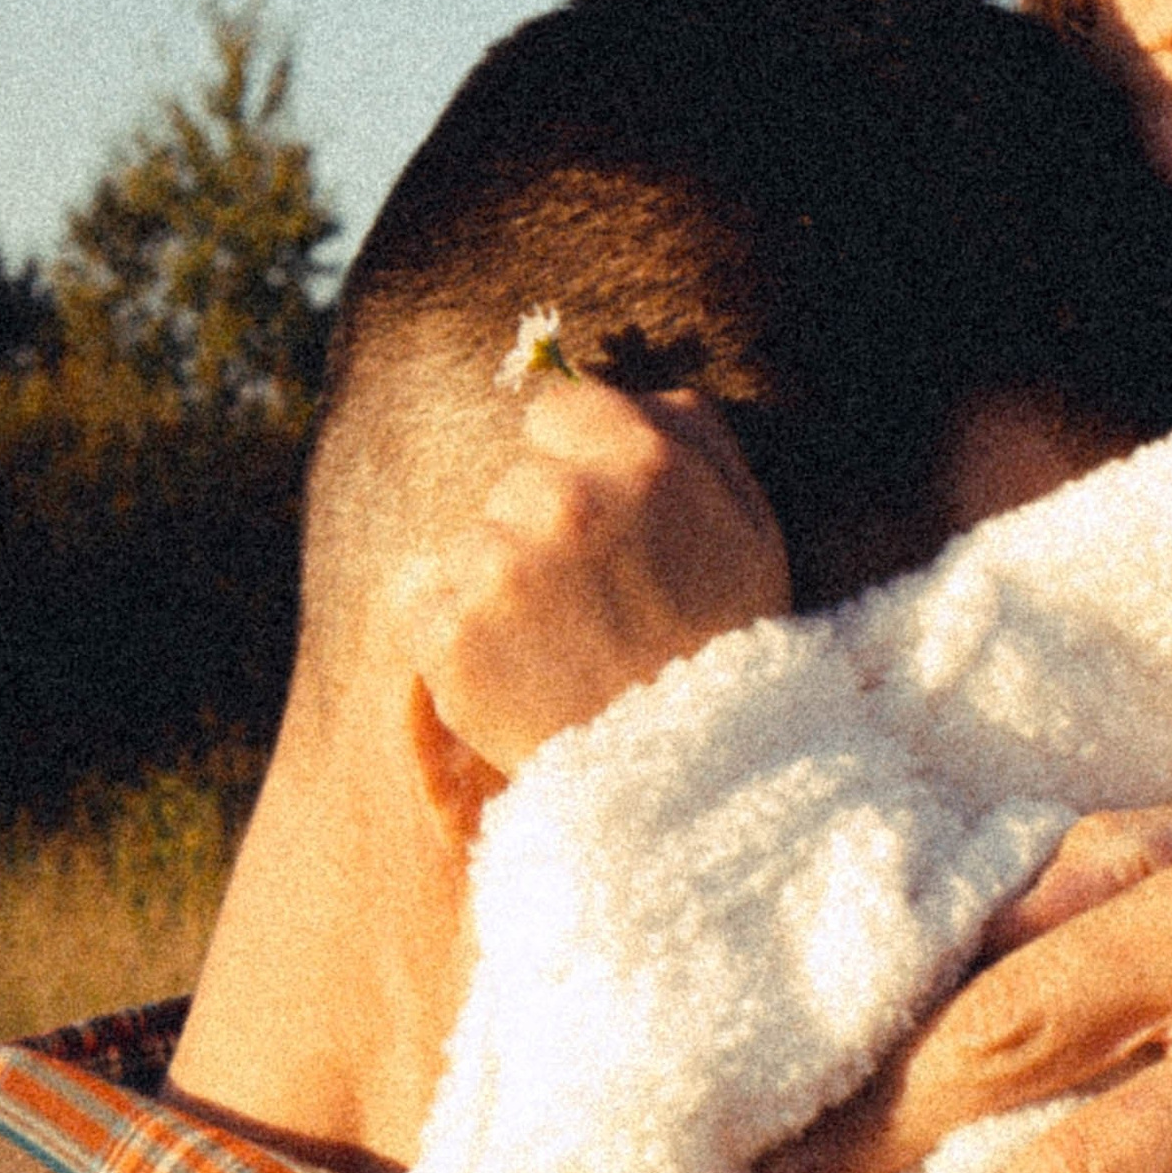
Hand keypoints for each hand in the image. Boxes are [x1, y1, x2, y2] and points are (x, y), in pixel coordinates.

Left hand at [404, 378, 789, 790]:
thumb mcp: (752, 528)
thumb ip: (699, 437)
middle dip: (541, 528)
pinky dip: (449, 627)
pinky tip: (508, 665)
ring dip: (497, 582)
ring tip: (553, 646)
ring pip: (470, 540)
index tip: (600, 522)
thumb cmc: (728, 648)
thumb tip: (643, 392)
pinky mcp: (446, 631)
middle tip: (588, 602)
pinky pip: (419, 593)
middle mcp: (564, 501)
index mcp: (642, 460)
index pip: (557, 410)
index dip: (577, 463)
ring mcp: (498, 567)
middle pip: (514, 481)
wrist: (689, 780)